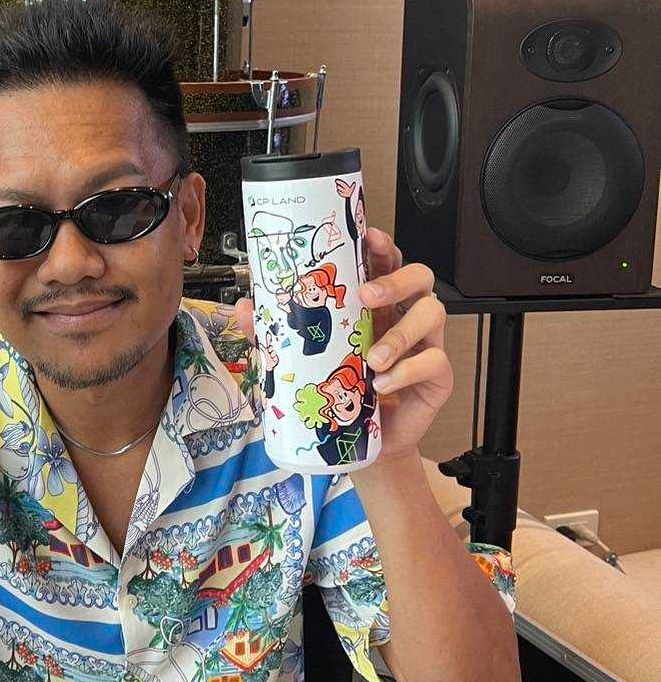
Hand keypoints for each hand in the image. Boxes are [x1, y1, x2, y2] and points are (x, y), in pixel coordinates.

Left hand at [231, 226, 450, 461]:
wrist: (361, 445)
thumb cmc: (339, 392)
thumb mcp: (303, 359)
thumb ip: (277, 332)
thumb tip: (243, 307)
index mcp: (377, 305)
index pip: (387, 263)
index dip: (383, 246)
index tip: (369, 237)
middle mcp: (404, 318)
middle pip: (420, 277)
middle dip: (396, 280)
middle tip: (367, 296)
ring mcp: (425, 345)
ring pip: (433, 314)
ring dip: (400, 333)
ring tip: (372, 359)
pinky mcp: (438, 378)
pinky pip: (435, 362)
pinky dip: (408, 371)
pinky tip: (384, 384)